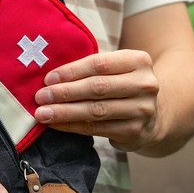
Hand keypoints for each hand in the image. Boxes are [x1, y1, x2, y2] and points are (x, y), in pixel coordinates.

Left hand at [33, 49, 159, 151]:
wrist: (153, 116)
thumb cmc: (122, 86)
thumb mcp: (117, 69)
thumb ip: (92, 69)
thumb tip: (50, 77)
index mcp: (139, 61)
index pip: (99, 64)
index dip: (71, 71)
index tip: (48, 78)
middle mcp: (145, 84)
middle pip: (97, 87)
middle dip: (64, 92)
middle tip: (40, 96)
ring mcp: (142, 110)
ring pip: (95, 110)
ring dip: (64, 112)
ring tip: (42, 113)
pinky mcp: (134, 132)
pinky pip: (95, 129)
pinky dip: (72, 126)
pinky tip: (55, 124)